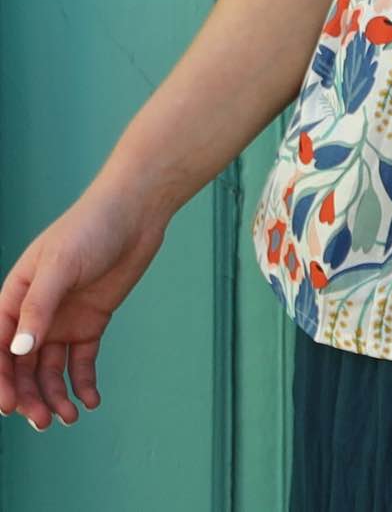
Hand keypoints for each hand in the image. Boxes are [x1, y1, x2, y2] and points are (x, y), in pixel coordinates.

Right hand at [0, 182, 170, 429]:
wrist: (135, 213)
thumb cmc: (91, 227)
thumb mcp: (60, 264)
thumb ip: (38, 307)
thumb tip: (18, 350)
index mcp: (15, 296)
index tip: (8, 407)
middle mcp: (35, 313)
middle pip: (22, 366)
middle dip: (29, 396)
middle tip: (44, 420)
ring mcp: (63, 320)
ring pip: (49, 370)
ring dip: (54, 395)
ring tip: (68, 418)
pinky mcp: (91, 323)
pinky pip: (81, 362)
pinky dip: (83, 383)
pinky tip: (90, 401)